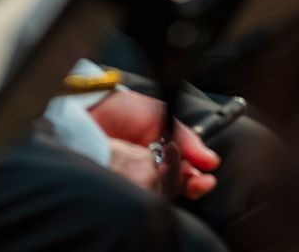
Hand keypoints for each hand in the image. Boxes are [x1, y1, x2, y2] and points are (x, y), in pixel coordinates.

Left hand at [90, 89, 219, 198]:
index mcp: (161, 157)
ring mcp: (130, 180)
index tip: (205, 179)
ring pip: (157, 193)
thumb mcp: (160, 115)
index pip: (184, 177)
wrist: (87, 104)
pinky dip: (142, 184)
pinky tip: (144, 170)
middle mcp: (147, 172)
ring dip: (167, 183)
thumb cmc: (121, 108)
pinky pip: (133, 192)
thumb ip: (185, 137)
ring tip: (165, 162)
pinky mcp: (114, 186)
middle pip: (174, 189)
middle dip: (188, 186)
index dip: (197, 181)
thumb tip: (211, 161)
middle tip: (194, 180)